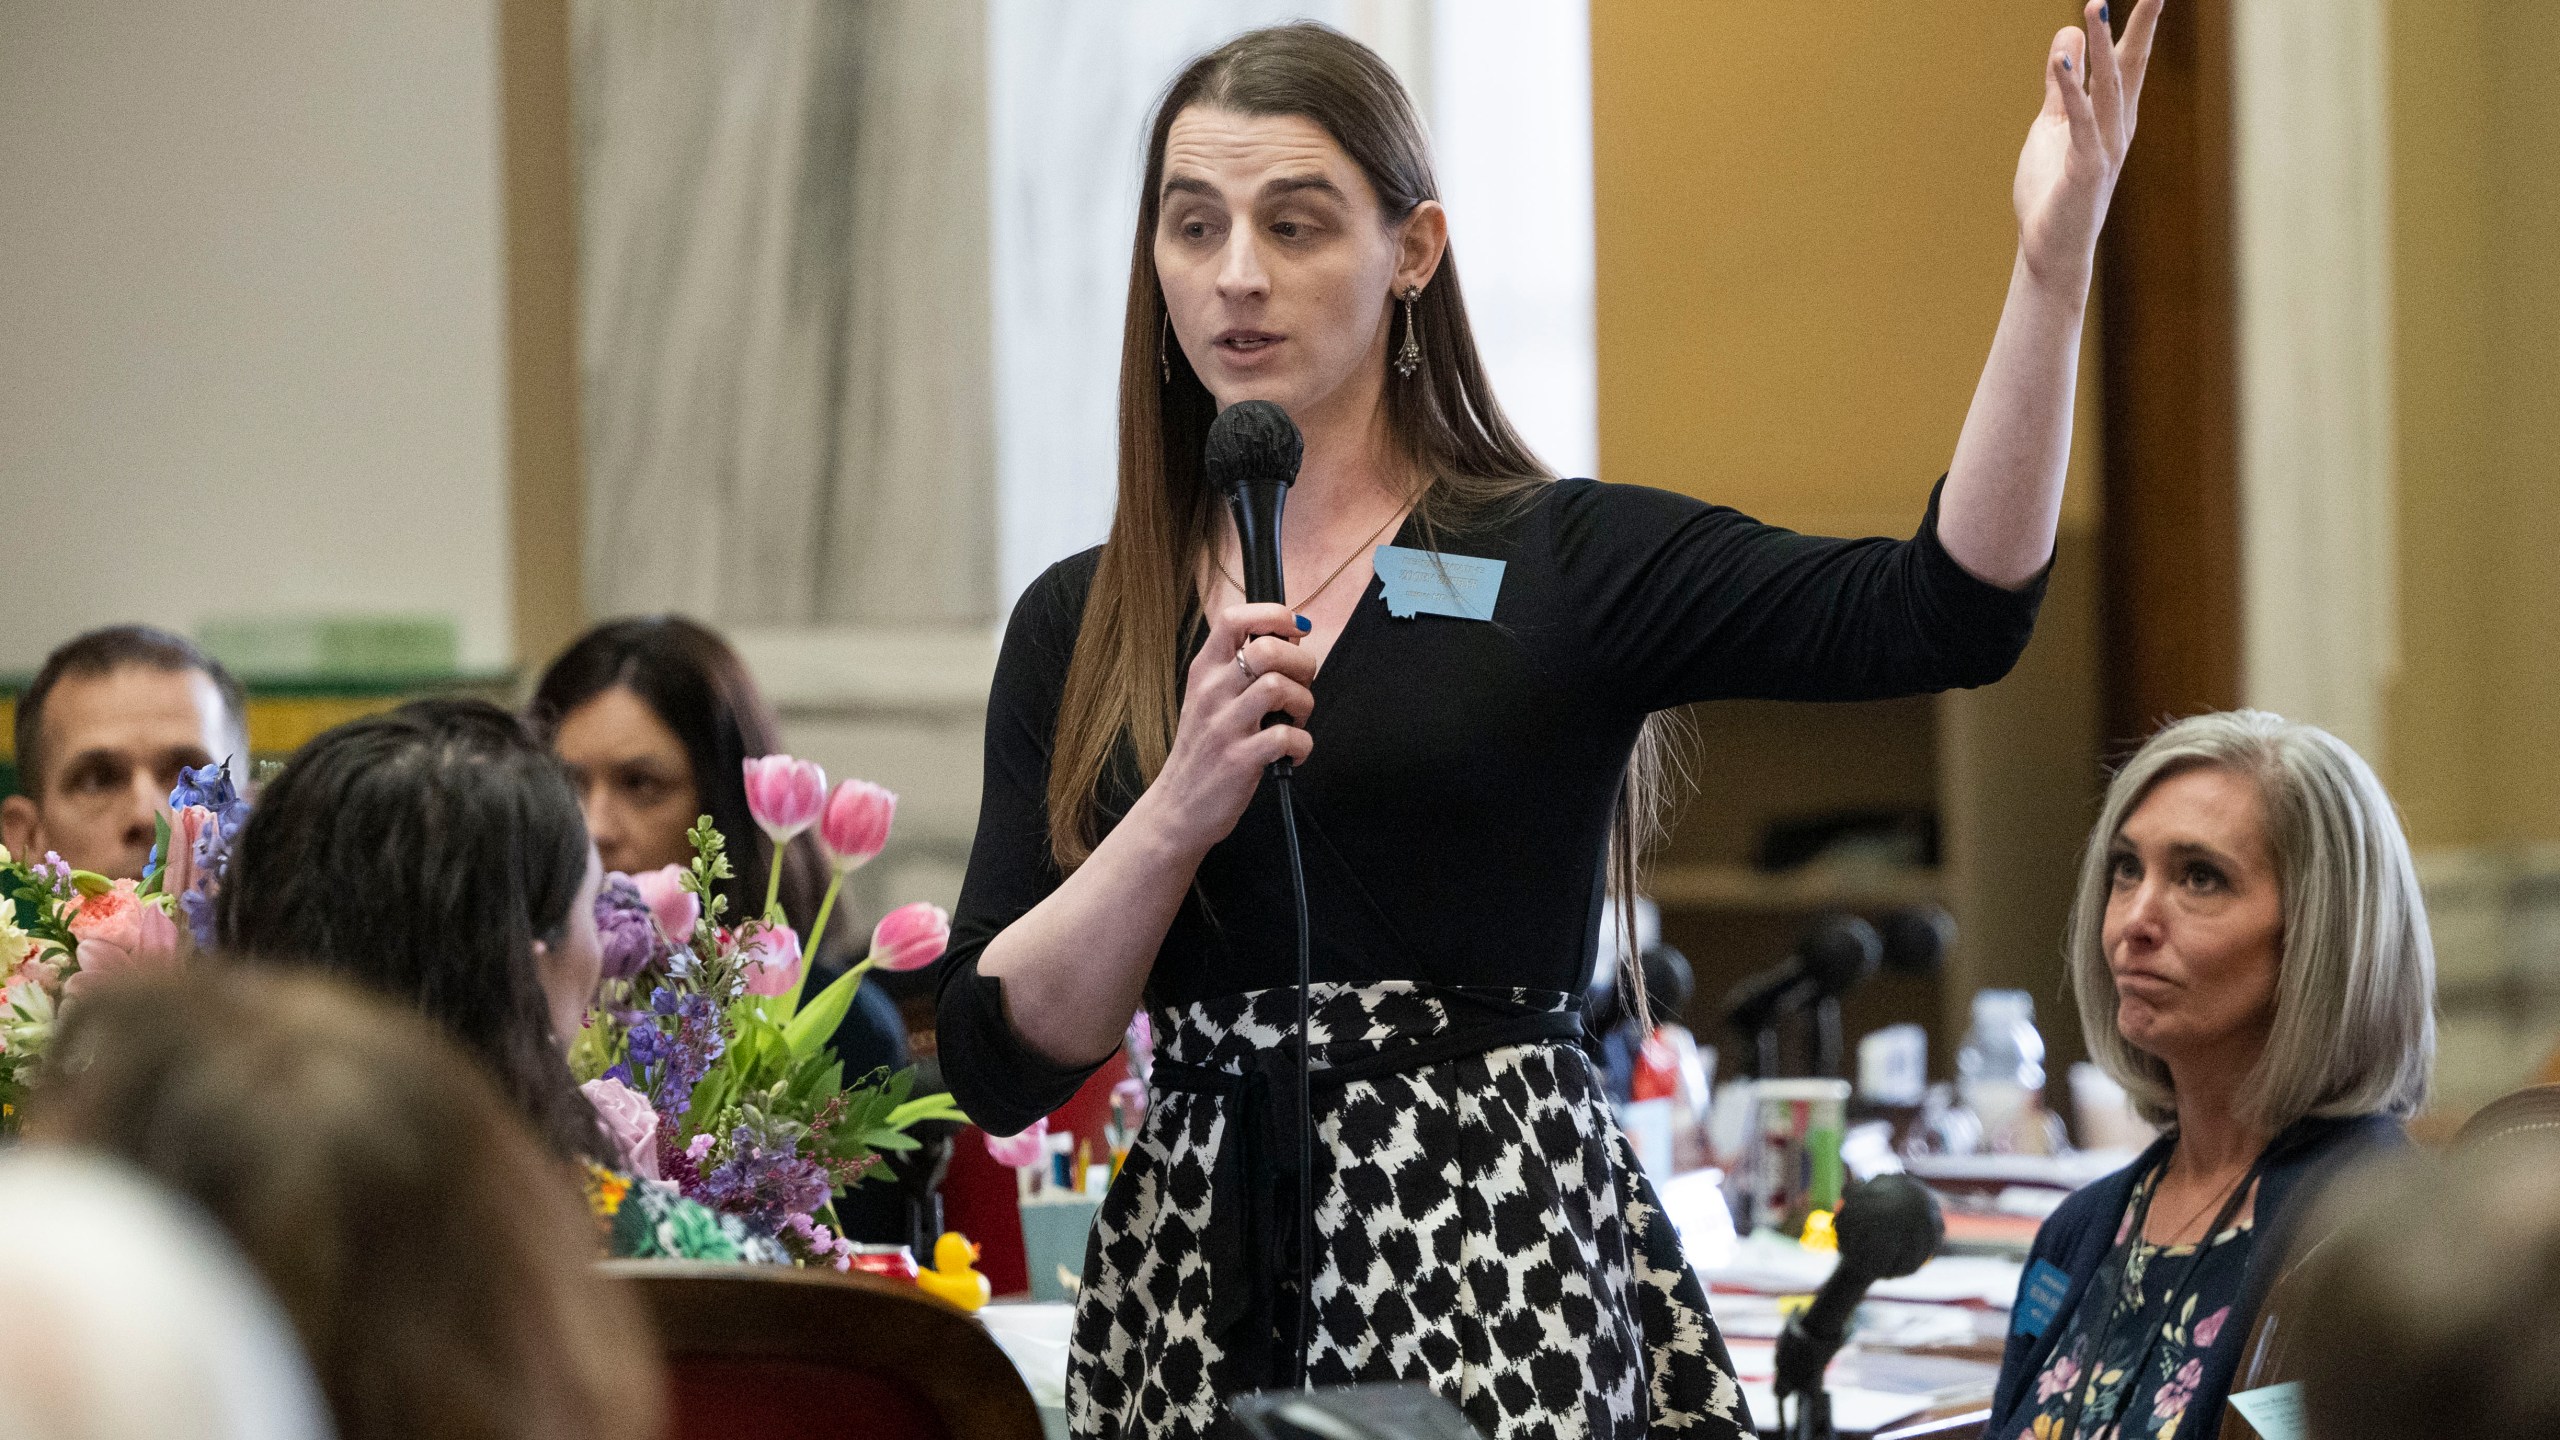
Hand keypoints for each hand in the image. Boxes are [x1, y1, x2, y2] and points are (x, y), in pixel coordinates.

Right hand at [1137, 602, 1316, 858]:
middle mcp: (1210, 692)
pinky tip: (1293, 753)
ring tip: (1296, 721)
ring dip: (1303, 703)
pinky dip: (1302, 745)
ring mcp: (1223, 727)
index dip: (1274, 614)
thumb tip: (1291, 638)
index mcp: (1203, 671)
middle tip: (1300, 687)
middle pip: (1267, 649)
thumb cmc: (1204, 749)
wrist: (1177, 808)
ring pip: (1279, 687)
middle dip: (1301, 664)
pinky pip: (1287, 738)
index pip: (1234, 618)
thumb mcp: (1209, 699)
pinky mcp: (1238, 761)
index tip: (1295, 629)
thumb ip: (1242, 669)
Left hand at [2013, 0, 2163, 292]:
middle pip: (2132, 66)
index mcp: (2113, 116)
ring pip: (2109, 88)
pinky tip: (2063, 63)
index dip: (2139, 24)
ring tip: (2094, 6)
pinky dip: (2073, 91)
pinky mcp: (2087, 168)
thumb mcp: (2053, 124)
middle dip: (2141, 26)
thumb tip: (2069, 33)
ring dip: (2101, 47)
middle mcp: (2118, 127)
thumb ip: (2061, 83)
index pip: (2130, 60)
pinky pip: (2081, 122)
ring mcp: (2106, 148)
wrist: (2051, 250)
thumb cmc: (2053, 191)